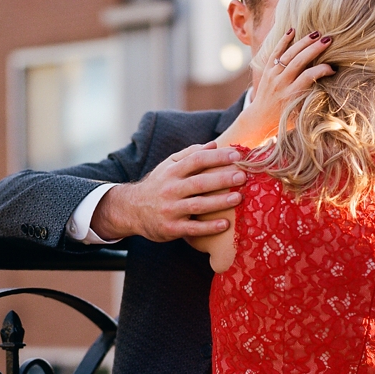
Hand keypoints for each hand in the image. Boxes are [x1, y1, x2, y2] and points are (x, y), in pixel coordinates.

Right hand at [91, 142, 246, 241]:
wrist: (132, 210)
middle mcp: (171, 189)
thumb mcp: (168, 166)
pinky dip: (209, 227)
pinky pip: (193, 229)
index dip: (217, 157)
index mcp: (172, 171)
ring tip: (239, 198)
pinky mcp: (172, 228)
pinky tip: (225, 224)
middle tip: (243, 176)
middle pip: (199, 182)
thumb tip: (214, 144)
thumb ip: (190, 154)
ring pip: (197, 205)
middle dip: (222, 179)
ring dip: (219, 202)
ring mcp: (171, 209)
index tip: (237, 155)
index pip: (196, 160)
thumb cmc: (158, 185)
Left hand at [217, 29, 334, 148]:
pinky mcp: (267, 71)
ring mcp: (272, 76)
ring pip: (288, 54)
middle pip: (299, 61)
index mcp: (291, 95)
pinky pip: (275, 53)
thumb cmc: (284, 119)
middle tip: (329, 40)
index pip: (308, 77)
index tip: (333, 68)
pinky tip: (292, 30)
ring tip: (317, 33)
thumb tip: (331, 93)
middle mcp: (281, 84)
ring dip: (303, 42)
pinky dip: (283, 41)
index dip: (322, 70)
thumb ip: (312, 104)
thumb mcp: (300, 116)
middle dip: (315, 49)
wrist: (259, 119)